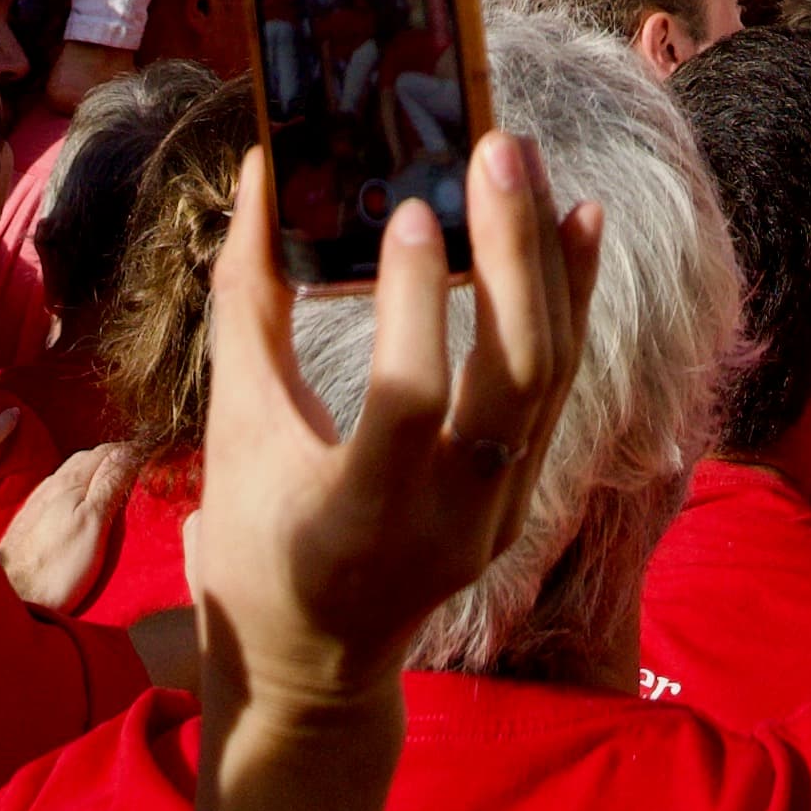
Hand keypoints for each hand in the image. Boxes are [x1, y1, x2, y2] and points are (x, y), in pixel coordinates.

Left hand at [0, 438, 138, 615]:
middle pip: (91, 457)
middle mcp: (52, 483)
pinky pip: (61, 489)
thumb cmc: (57, 567)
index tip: (156, 461)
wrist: (12, 599)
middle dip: (118, 459)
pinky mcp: (31, 518)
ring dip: (98, 472)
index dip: (134, 452)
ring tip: (120, 486)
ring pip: (75, 473)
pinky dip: (81, 488)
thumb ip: (110, 483)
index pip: (109, 450)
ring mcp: (39, 500)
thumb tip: (130, 450)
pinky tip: (86, 504)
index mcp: (70, 480)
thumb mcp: (93, 524)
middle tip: (143, 471)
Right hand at [190, 135, 595, 732]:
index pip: (409, 402)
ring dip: (549, 261)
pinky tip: (575, 221)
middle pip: (516, 381)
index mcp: (354, 520)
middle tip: (496, 149)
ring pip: (552, 376)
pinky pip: (560, 387)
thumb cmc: (255, 535)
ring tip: (526, 162)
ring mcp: (502, 515)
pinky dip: (569, 301)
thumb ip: (249, 299)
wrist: (317, 660)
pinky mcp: (527, 495)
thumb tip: (266, 171)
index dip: (415, 305)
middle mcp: (448, 523)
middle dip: (514, 255)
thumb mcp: (235, 428)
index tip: (413, 209)